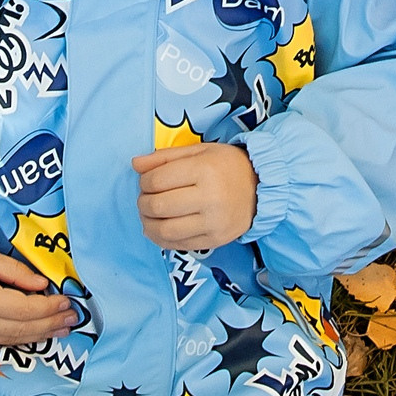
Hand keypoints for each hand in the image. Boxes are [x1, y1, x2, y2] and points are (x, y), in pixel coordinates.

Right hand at [0, 240, 77, 343]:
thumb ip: (14, 271)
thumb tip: (41, 285)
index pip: (23, 309)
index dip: (49, 307)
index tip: (68, 300)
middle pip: (22, 329)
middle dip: (50, 323)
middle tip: (74, 317)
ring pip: (14, 339)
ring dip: (41, 334)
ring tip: (63, 327)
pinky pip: (2, 341)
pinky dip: (23, 337)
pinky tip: (38, 332)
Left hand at [131, 142, 256, 251]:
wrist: (261, 188)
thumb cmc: (226, 165)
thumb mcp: (198, 151)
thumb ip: (164, 157)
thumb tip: (135, 164)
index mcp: (204, 170)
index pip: (158, 181)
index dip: (144, 182)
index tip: (146, 181)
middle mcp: (210, 198)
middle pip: (159, 207)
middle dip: (143, 203)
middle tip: (144, 198)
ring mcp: (213, 223)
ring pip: (166, 230)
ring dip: (148, 224)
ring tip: (148, 216)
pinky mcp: (215, 240)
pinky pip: (179, 244)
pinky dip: (162, 239)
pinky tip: (160, 229)